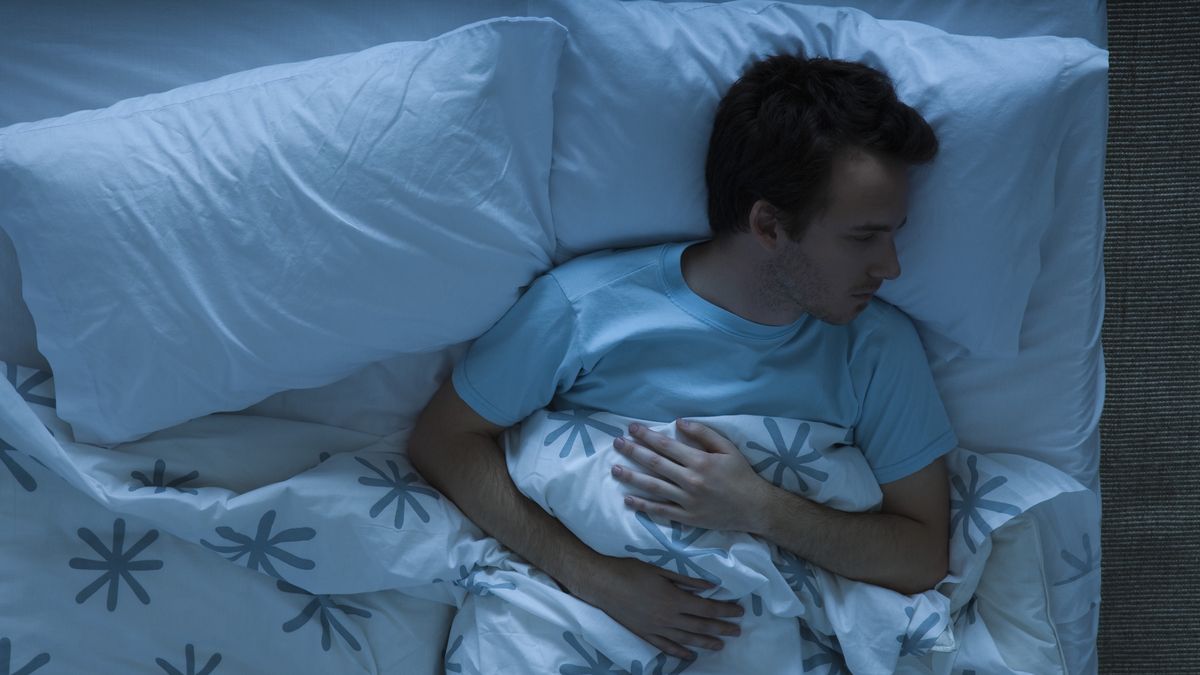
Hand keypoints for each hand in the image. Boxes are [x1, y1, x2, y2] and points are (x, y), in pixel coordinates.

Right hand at [568, 554, 744, 660]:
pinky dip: (680, 652)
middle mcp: (668, 618)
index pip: (706, 608)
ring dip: (705, 642)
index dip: (724, 610)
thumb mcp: (661, 570)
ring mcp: (656, 628)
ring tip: (720, 645)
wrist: (602, 584)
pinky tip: (690, 655)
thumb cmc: (631, 571)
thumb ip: (686, 581)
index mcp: (674, 599)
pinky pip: (666, 647)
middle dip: (721, 628)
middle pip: (700, 625)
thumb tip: (709, 586)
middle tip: (737, 631)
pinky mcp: (645, 634)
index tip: (739, 611)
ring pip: (686, 639)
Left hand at [612, 420, 769, 531]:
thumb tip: (679, 422)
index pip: (666, 446)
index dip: (647, 436)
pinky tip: (627, 499)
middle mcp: (691, 480)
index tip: (632, 428)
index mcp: (700, 461)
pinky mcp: (687, 517)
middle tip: (616, 443)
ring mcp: (687, 501)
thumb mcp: (728, 448)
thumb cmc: (741, 475)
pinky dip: (643, 505)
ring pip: (653, 487)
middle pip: (655, 464)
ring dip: (631, 477)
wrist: (754, 507)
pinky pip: (660, 511)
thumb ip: (704, 433)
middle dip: (633, 452)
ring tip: (614, 469)